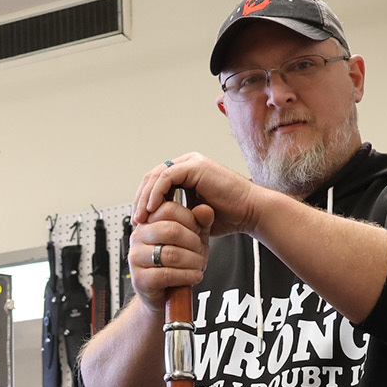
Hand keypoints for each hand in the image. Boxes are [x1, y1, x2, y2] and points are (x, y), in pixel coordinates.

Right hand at [126, 196, 213, 312]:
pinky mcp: (140, 279)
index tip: (197, 230)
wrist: (163, 296)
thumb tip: (205, 209)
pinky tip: (195, 276)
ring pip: (171, 254)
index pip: (168, 209)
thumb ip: (200, 224)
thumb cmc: (175, 266)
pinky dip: (188, 276)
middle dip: (193, 242)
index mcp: (148, 223)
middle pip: (171, 230)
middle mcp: (138, 238)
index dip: (189, 219)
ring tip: (199, 265)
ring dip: (193, 261)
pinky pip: (168, 274)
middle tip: (200, 251)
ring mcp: (136, 258)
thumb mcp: (192, 240)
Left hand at [133, 153, 262, 235]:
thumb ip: (175, 214)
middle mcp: (187, 164)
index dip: (144, 201)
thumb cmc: (227, 217)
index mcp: (186, 173)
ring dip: (145, 197)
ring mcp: (191, 162)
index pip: (155, 183)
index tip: (139, 221)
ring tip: (142, 217)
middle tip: (136, 220)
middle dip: (140, 199)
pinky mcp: (195, 166)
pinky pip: (167, 177)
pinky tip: (153, 209)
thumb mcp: (193, 217)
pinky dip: (157, 193)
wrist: (250, 213)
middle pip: (152, 178)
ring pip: (156, 176)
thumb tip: (154, 223)